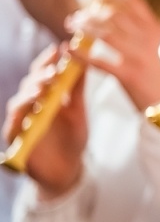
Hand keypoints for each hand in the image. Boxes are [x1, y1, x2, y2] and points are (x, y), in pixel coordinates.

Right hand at [4, 43, 86, 197]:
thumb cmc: (73, 140)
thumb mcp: (79, 113)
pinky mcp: (16, 137)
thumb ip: (77, 90)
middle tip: (54, 70)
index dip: (47, 61)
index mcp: (45, 97)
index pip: (42, 74)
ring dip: (30, 93)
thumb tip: (84, 62)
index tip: (58, 50)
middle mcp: (30, 105)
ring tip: (44, 88)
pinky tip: (30, 107)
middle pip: (29, 84)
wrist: (68, 171)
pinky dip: (21, 114)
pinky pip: (14, 123)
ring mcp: (21, 121)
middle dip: (40, 75)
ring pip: (19, 101)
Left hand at [67, 0, 159, 108]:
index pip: (132, 2)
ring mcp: (138, 57)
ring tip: (70, 26)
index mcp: (156, 32)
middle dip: (90, 12)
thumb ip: (144, 33)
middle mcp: (148, 41)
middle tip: (76, 16)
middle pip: (113, 14)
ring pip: (104, 33)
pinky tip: (69, 50)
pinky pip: (97, 61)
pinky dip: (79, 54)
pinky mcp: (128, 76)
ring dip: (83, 26)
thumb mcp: (159, 50)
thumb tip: (121, 14)